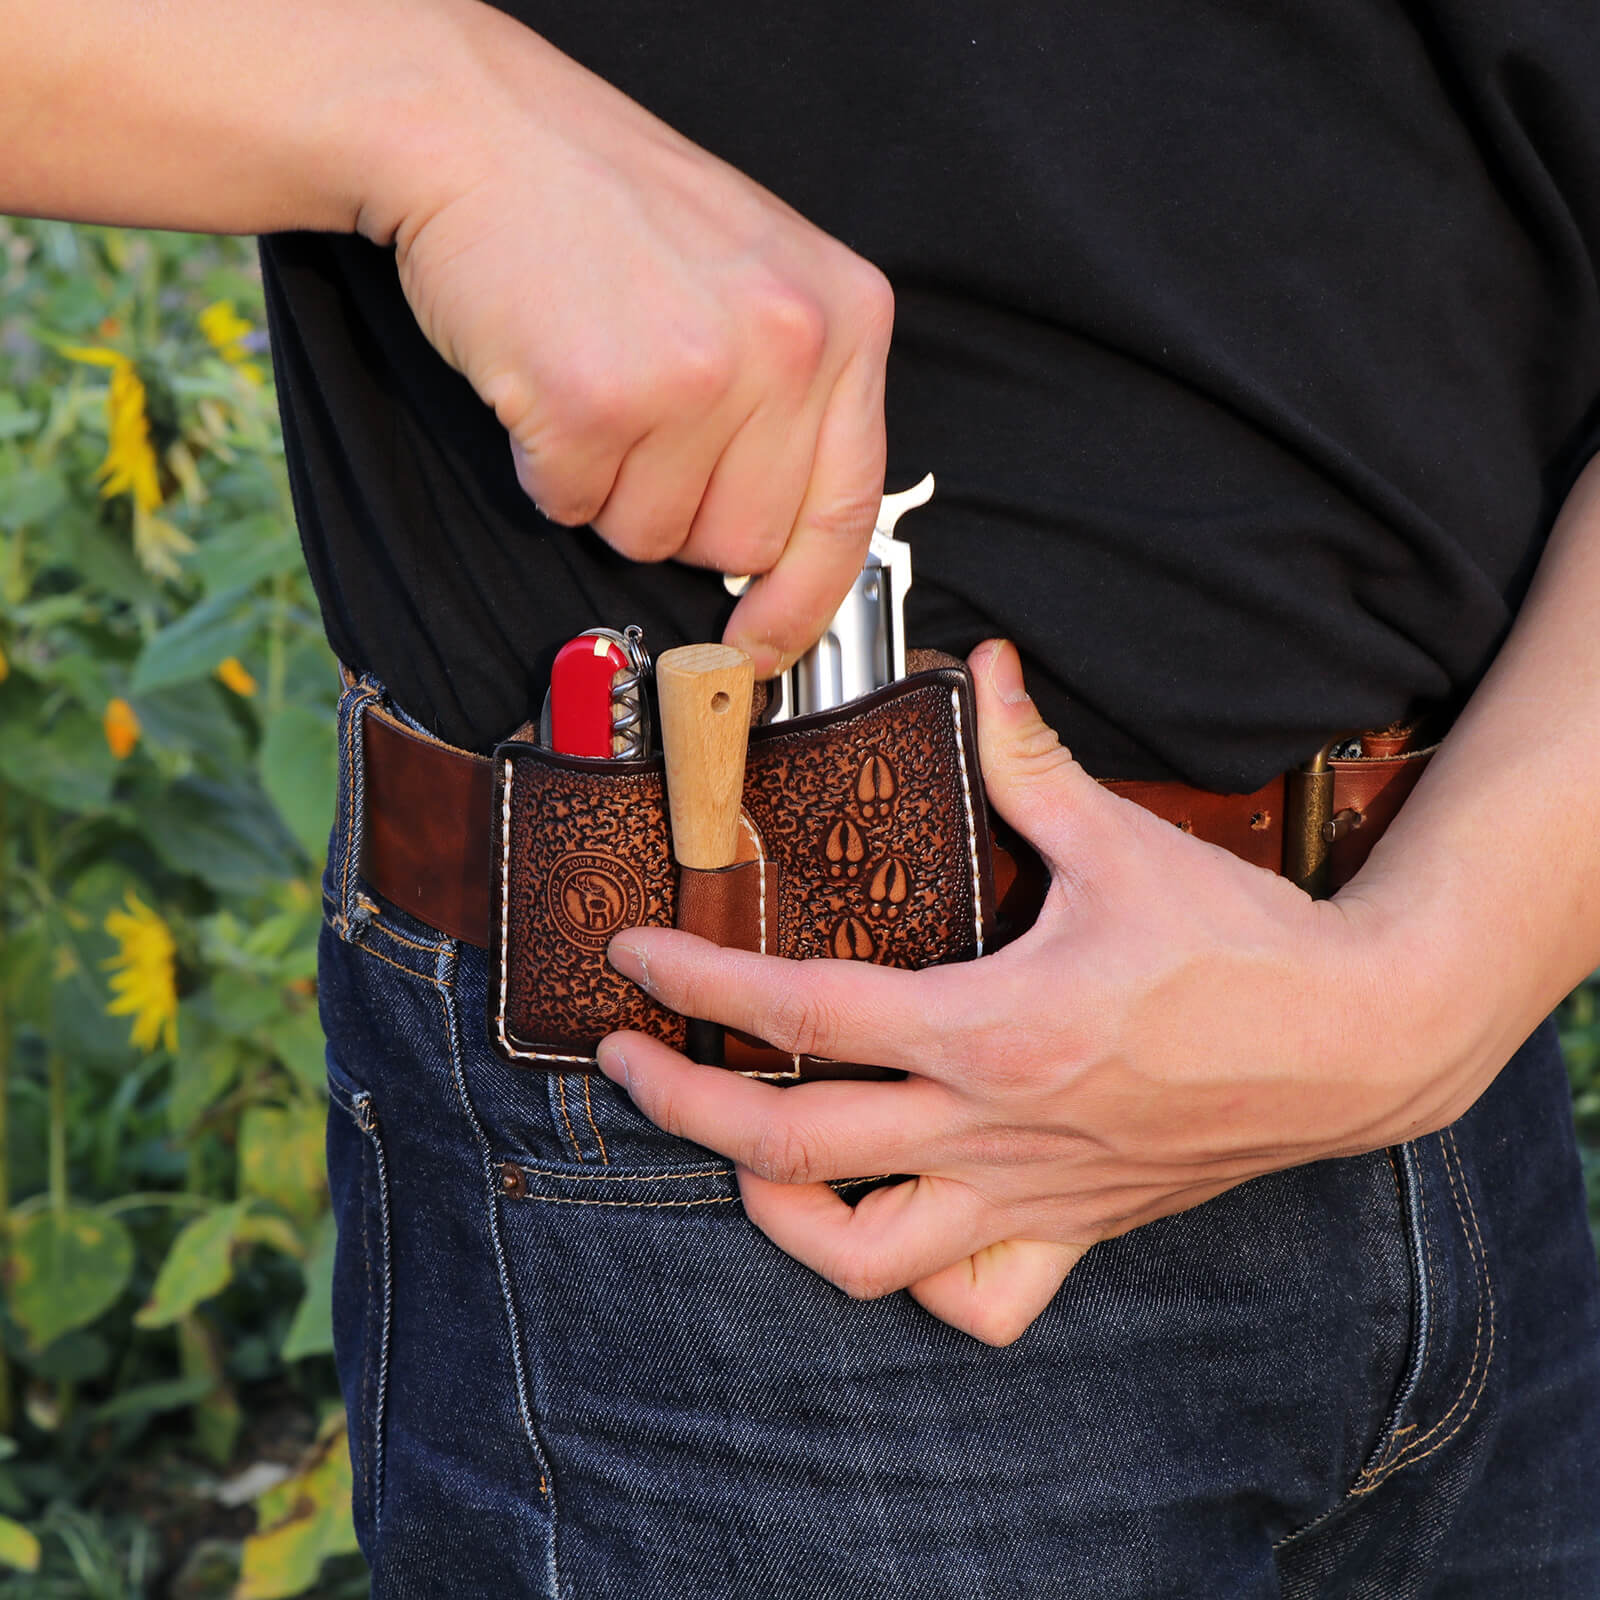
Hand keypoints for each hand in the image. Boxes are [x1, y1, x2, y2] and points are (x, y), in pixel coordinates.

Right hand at [363, 11, 892, 675]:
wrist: (481, 131)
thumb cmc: (610, 208)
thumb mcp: (757, 280)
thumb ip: (793, 402)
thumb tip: (777, 555)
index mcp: (845, 318)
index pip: (848, 509)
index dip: (803, 599)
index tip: (765, 643)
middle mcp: (789, 346)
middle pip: (739, 540)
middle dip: (677, 513)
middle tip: (640, 423)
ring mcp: (697, 375)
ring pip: (651, 536)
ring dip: (605, 488)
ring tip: (594, 381)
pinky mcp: (600, 400)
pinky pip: (571, 504)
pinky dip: (546, 464)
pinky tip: (548, 379)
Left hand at [598, 641, 1479, 1343]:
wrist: (1354, 1041)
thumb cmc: (1239, 945)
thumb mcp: (1121, 842)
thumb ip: (1029, 759)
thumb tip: (981, 668)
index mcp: (990, 1028)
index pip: (804, 1014)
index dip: (699, 981)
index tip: (636, 955)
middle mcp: (990, 1126)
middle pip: (793, 1147)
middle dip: (683, 1105)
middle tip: (626, 1061)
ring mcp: (1025, 1192)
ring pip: (861, 1255)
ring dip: (772, 1210)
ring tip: (734, 1155)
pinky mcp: (1070, 1227)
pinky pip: (971, 1292)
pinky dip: (910, 1273)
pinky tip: (884, 1218)